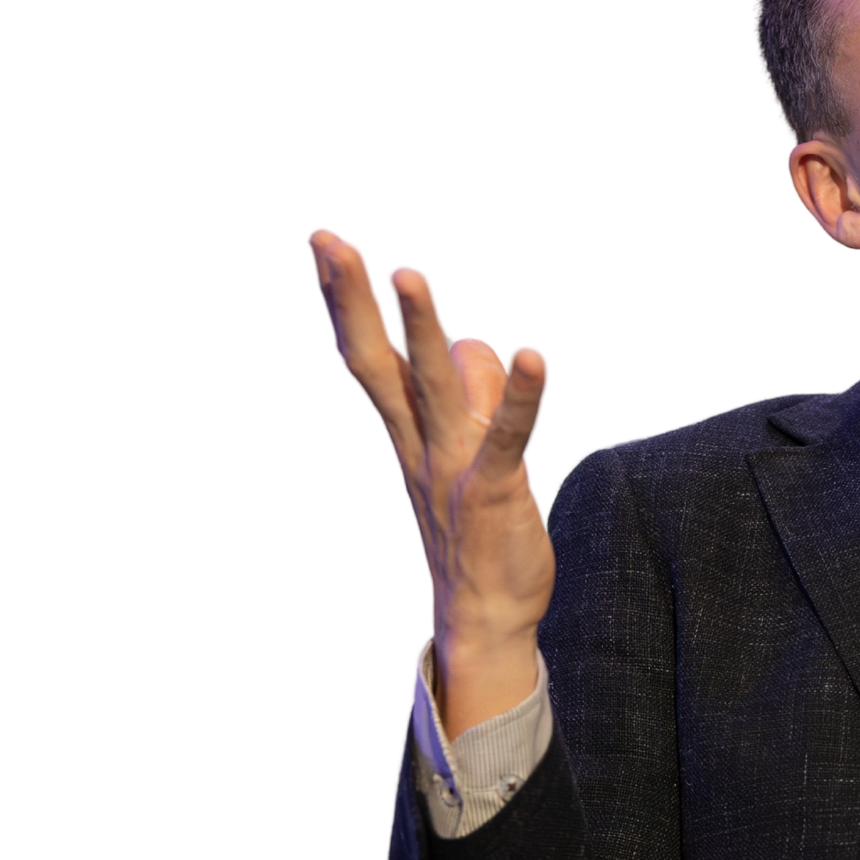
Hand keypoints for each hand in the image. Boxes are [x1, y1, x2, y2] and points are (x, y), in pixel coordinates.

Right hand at [310, 226, 554, 735]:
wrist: (483, 619)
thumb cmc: (476, 528)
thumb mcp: (469, 450)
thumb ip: (479, 396)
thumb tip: (487, 350)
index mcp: (407, 432)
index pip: (370, 356)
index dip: (349, 300)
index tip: (328, 242)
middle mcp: (419, 443)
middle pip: (378, 361)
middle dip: (353, 298)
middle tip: (329, 240)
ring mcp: (451, 465)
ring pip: (431, 388)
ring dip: (420, 332)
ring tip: (410, 275)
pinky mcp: (493, 489)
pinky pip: (506, 435)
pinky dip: (519, 399)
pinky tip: (532, 360)